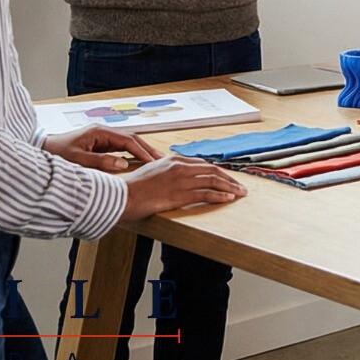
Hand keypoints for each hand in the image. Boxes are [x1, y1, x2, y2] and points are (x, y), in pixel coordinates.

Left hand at [43, 125, 159, 172]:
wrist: (43, 150)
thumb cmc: (57, 153)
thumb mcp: (78, 159)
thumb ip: (101, 161)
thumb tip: (124, 164)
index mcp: (100, 132)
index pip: (128, 140)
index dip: (142, 151)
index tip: (154, 162)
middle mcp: (103, 132)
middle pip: (132, 139)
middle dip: (147, 149)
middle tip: (162, 160)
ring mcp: (102, 138)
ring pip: (128, 143)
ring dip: (141, 151)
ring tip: (155, 161)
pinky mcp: (100, 144)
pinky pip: (121, 148)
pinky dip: (132, 153)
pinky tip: (138, 161)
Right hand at [119, 156, 246, 222]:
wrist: (119, 197)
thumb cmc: (131, 188)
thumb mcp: (150, 172)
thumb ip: (165, 171)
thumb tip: (173, 176)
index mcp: (172, 160)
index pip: (202, 164)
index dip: (217, 172)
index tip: (227, 178)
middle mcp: (178, 167)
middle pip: (211, 171)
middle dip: (229, 179)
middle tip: (240, 186)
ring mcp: (179, 180)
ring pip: (212, 181)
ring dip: (229, 187)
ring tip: (240, 193)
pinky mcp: (178, 194)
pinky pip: (205, 194)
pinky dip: (219, 196)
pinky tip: (228, 199)